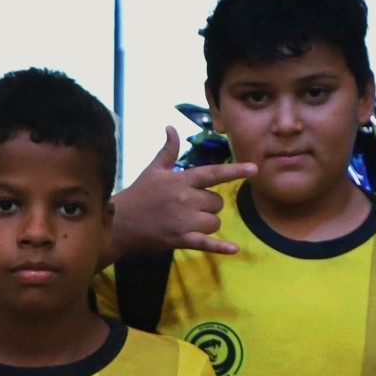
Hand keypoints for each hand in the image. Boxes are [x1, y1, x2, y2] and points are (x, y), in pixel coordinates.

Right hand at [110, 126, 255, 255]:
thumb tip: (171, 127)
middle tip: (190, 206)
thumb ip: (168, 150)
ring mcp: (184, 220)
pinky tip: (234, 248)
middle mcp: (186, 199)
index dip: (235, 171)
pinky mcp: (181, 239)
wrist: (121, 220)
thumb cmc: (140, 193)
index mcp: (182, 180)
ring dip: (207, 222)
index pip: (213, 173)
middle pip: (217, 202)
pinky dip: (221, 247)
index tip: (254, 169)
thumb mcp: (154, 169)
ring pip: (214, 221)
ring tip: (188, 221)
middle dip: (209, 205)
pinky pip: (207, 243)